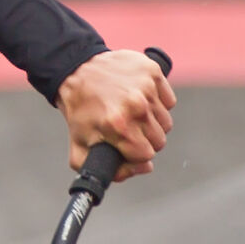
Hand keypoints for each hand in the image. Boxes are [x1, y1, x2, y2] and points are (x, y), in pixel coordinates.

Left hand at [57, 50, 176, 181]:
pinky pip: (168, 101)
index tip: (125, 145)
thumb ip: (112, 171)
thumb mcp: (81, 149)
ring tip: (132, 113)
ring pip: (165, 122)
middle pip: (159, 140)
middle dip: (144, 139)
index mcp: (118, 127)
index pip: (146, 155)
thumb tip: (146, 168)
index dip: (135, 154)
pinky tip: (139, 99)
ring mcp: (146, 87)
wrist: (76, 72)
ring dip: (152, 122)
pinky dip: (158, 103)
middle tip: (127, 129)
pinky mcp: (153, 72)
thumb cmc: (80, 112)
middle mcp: (136, 106)